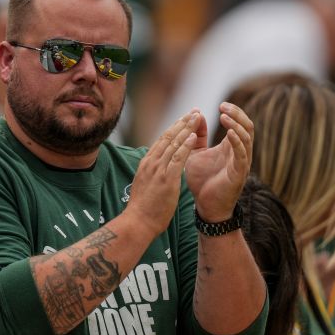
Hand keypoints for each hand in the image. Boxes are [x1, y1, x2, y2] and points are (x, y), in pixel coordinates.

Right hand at [124, 110, 199, 237]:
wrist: (137, 222)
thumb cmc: (143, 209)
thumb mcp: (146, 186)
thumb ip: (152, 175)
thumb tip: (158, 172)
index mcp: (146, 164)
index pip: (161, 141)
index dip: (174, 128)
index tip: (184, 119)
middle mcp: (151, 163)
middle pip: (168, 137)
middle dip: (182, 123)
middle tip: (194, 111)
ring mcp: (157, 170)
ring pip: (173, 143)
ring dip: (186, 129)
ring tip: (197, 117)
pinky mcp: (165, 178)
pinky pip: (177, 158)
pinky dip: (185, 146)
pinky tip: (193, 136)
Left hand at [185, 103, 252, 221]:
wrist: (204, 206)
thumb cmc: (202, 180)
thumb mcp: (197, 153)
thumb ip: (198, 135)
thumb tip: (198, 114)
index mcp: (231, 147)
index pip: (240, 123)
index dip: (234, 112)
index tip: (221, 105)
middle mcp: (240, 153)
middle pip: (248, 126)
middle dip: (237, 114)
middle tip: (224, 107)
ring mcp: (242, 163)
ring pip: (248, 138)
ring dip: (237, 126)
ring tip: (225, 117)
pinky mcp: (239, 174)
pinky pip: (243, 155)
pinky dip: (238, 142)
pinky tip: (230, 133)